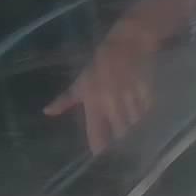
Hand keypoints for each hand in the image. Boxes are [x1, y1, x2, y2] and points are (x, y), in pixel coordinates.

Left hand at [44, 19, 155, 152]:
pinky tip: (138, 102)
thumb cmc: (100, 63)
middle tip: (117, 128)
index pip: (97, 132)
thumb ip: (66, 99)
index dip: (99, 145)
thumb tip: (47, 112)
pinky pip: (146, 110)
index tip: (99, 152)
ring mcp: (131, 99)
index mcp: (94, 101)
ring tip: (128, 112)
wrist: (129, 44)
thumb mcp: (81, 80)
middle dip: (118, 132)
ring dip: (132, 120)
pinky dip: (142, 109)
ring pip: (135, 121)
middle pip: (120, 132)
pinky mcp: (147, 93)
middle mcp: (113, 104)